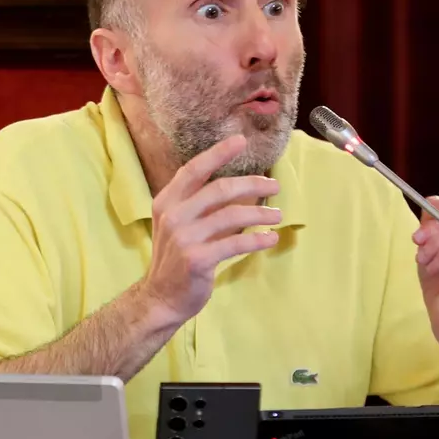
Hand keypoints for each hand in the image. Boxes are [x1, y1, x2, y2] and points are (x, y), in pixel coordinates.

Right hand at [141, 134, 281, 323]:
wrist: (161, 297)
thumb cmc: (175, 259)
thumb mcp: (179, 225)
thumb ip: (200, 206)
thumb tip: (240, 188)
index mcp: (167, 201)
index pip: (194, 170)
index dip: (218, 153)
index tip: (241, 141)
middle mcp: (174, 215)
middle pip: (220, 189)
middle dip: (252, 184)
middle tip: (274, 184)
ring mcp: (184, 237)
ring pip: (232, 215)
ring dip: (260, 213)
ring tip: (278, 215)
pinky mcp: (198, 258)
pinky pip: (235, 242)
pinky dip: (257, 239)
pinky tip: (271, 238)